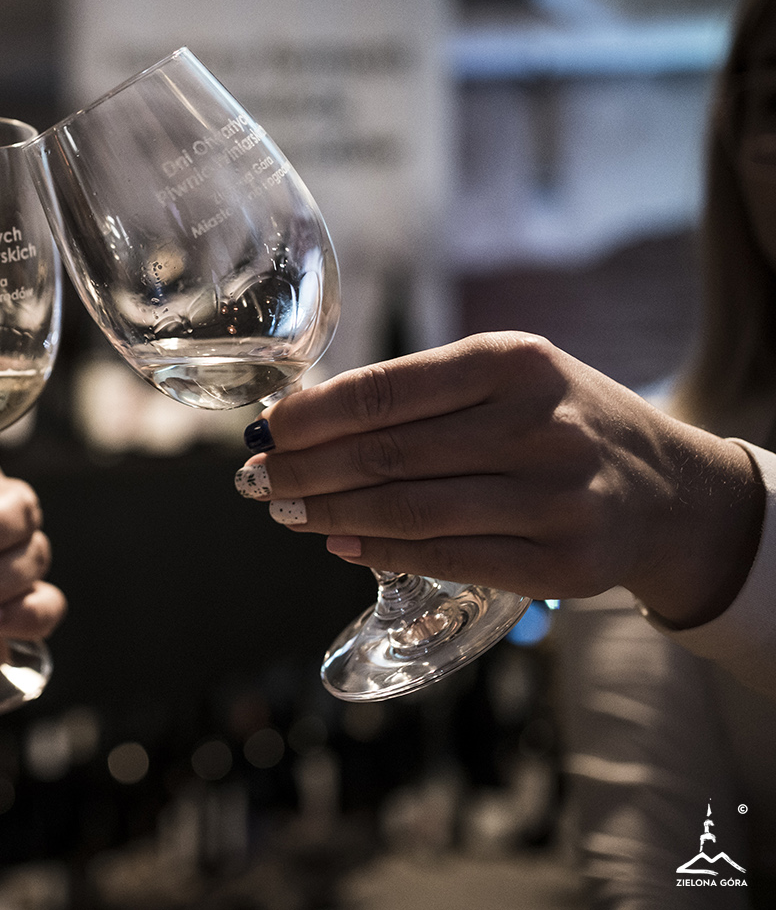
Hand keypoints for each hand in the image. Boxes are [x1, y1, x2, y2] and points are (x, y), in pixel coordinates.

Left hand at [235, 332, 762, 626]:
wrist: (670, 491)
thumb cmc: (559, 422)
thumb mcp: (507, 380)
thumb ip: (419, 394)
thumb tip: (301, 419)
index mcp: (515, 363)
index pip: (386, 392)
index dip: (312, 416)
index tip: (263, 430)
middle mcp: (540, 425)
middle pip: (387, 454)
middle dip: (305, 470)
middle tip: (254, 479)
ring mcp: (556, 498)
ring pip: (409, 509)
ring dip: (330, 514)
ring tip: (284, 511)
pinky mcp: (564, 562)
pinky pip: (446, 557)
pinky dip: (381, 552)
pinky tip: (339, 543)